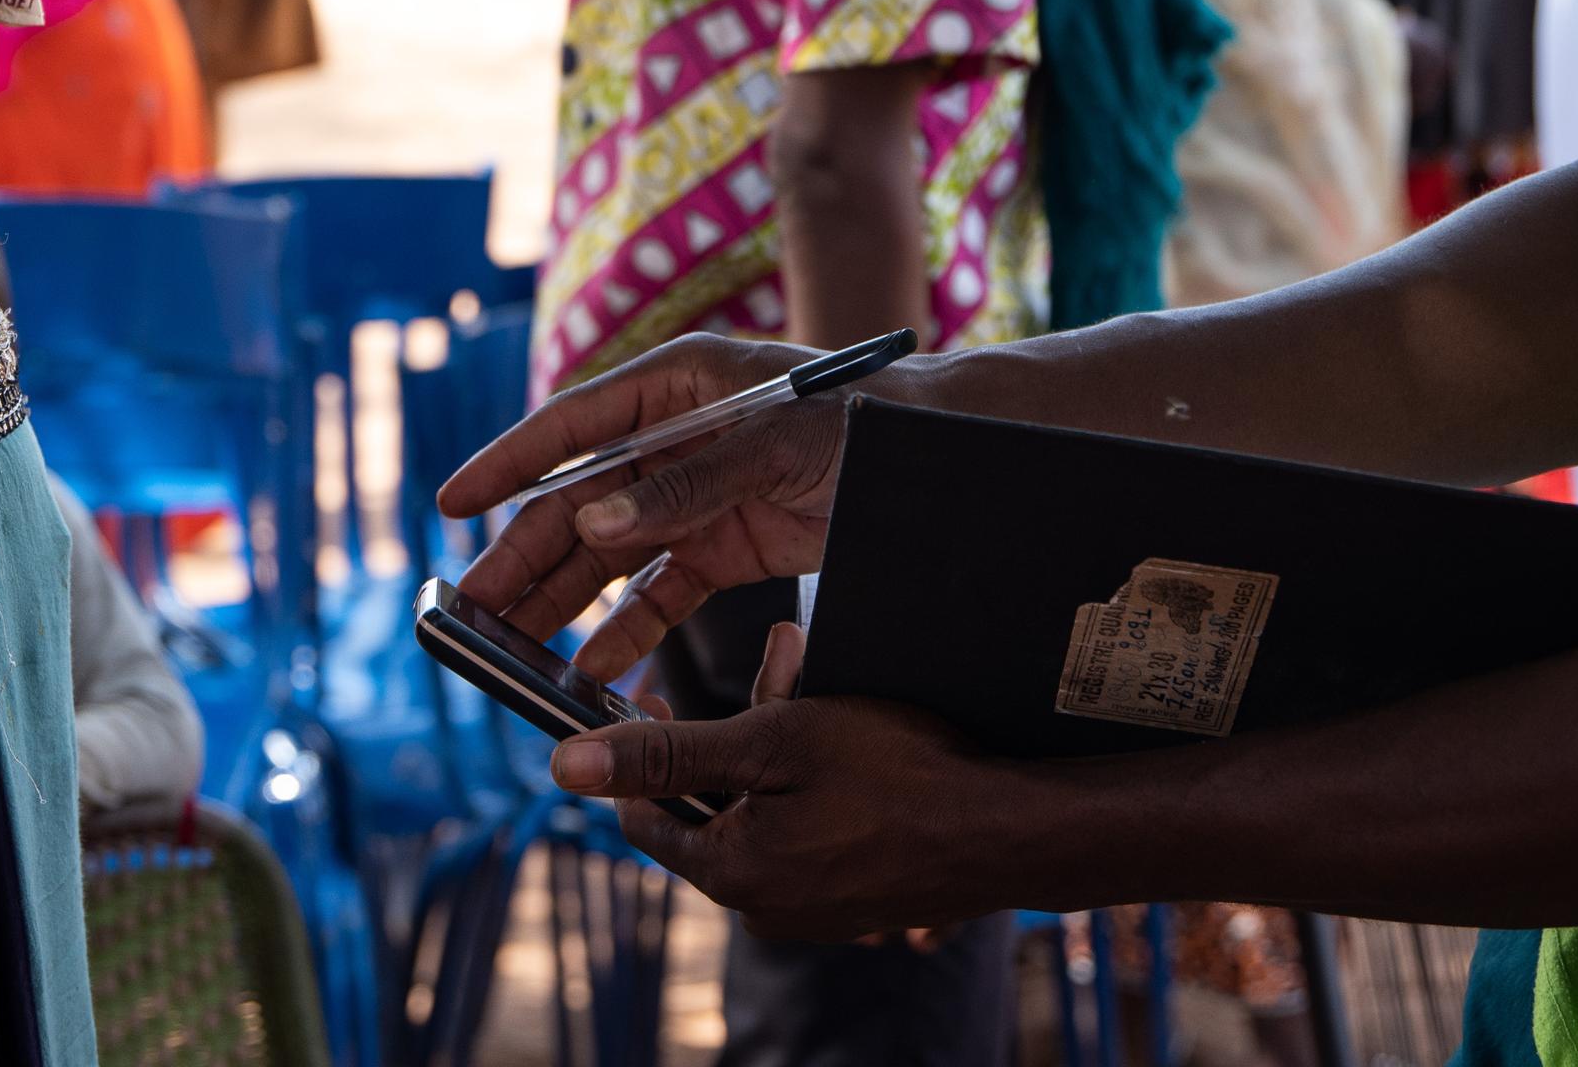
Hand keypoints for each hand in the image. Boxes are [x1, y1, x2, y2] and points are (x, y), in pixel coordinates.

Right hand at [438, 332, 853, 677]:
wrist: (941, 461)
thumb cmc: (866, 423)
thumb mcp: (775, 444)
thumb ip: (687, 484)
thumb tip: (595, 521)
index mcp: (676, 386)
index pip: (572, 425)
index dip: (509, 464)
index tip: (453, 502)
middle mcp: (674, 439)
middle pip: (580, 502)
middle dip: (525, 557)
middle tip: (472, 611)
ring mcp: (697, 496)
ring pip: (611, 554)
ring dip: (564, 601)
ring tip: (514, 649)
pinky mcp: (727, 546)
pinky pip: (662, 591)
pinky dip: (630, 629)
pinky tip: (594, 668)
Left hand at [546, 620, 1035, 939]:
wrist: (1011, 828)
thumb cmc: (901, 774)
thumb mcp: (774, 741)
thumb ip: (668, 754)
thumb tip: (566, 766)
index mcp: (730, 873)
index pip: (643, 813)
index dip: (647, 746)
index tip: (669, 689)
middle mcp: (760, 908)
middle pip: (709, 807)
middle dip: (733, 733)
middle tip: (781, 665)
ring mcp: (809, 911)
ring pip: (761, 813)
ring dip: (779, 749)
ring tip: (821, 686)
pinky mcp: (848, 901)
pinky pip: (806, 835)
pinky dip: (815, 786)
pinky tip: (852, 741)